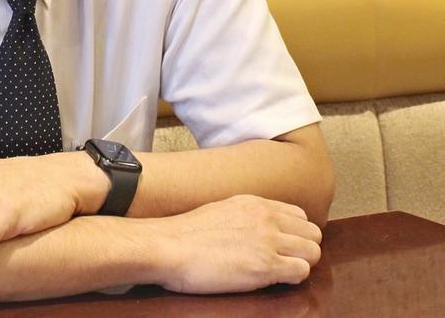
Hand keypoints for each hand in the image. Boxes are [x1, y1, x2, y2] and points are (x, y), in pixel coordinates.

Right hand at [147, 195, 322, 293]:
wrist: (170, 246)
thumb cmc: (186, 234)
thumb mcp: (221, 211)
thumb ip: (244, 216)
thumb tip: (255, 229)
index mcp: (254, 203)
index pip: (298, 215)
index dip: (295, 233)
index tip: (284, 245)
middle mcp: (266, 217)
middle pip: (312, 232)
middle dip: (304, 248)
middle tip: (286, 261)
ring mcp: (268, 241)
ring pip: (313, 251)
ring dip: (302, 263)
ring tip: (280, 272)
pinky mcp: (266, 266)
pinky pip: (302, 271)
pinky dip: (294, 278)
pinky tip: (273, 280)